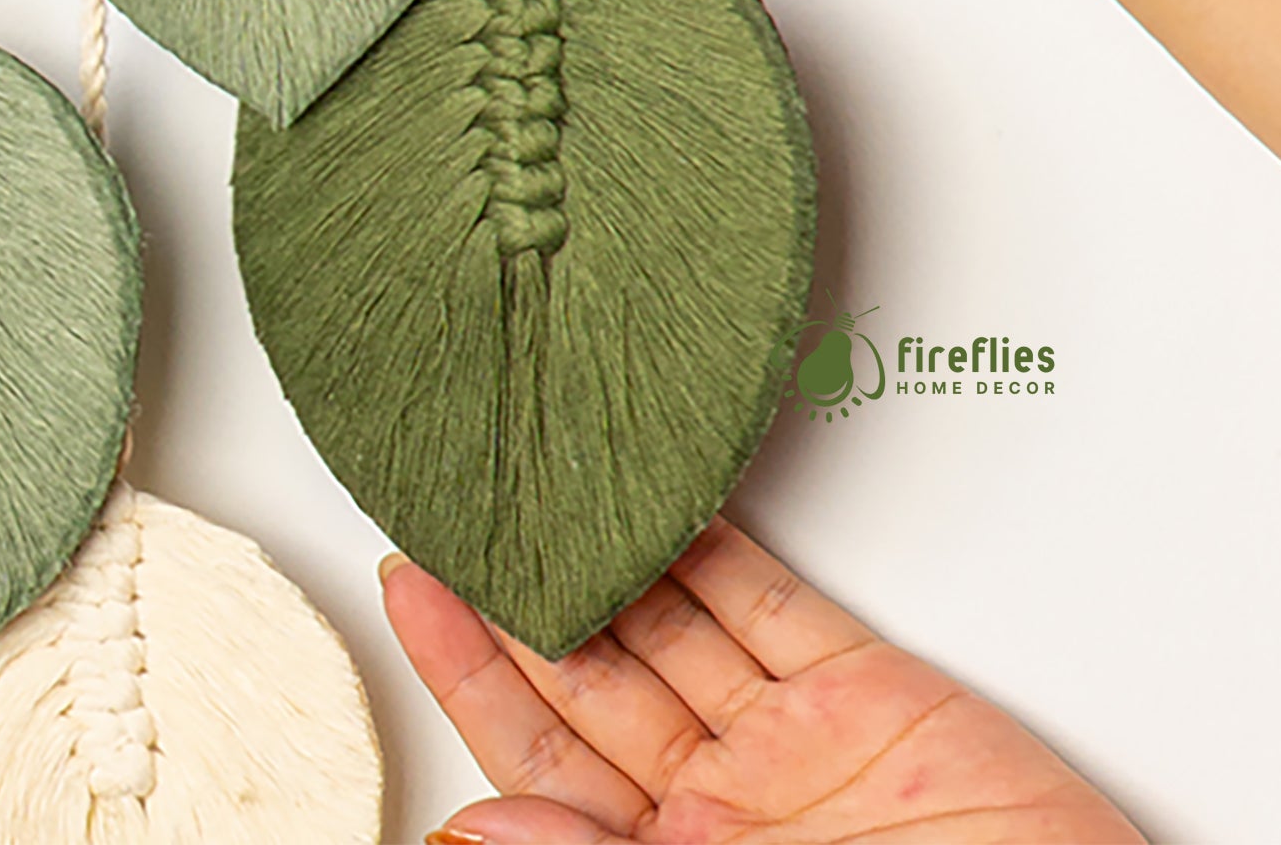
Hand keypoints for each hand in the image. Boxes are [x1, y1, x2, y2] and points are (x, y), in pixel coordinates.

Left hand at [383, 516, 1144, 844]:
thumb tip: (476, 832)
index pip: (530, 751)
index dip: (467, 665)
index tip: (411, 581)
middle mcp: (715, 808)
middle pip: (591, 671)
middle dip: (524, 584)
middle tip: (464, 494)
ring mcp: (790, 750)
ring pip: (673, 622)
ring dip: (608, 548)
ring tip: (543, 471)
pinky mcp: (869, 699)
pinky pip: (773, 607)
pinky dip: (719, 548)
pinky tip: (665, 498)